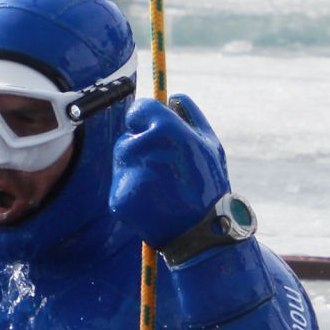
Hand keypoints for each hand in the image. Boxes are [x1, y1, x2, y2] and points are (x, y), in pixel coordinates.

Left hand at [109, 94, 230, 254]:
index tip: (148, 126)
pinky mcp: (119, 198)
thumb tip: (171, 97)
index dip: (144, 117)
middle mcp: (143, 147)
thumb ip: (190, 114)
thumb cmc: (209, 185)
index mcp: (166, 130)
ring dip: (135, 167)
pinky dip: (133, 190)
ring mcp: (128, 174)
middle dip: (141, 146)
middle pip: (128, 136)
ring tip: (161, 186)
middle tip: (163, 167)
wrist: (201, 233)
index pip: (139, 109)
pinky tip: (153, 201)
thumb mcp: (211, 144)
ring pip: (122, 160)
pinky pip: (121, 185)